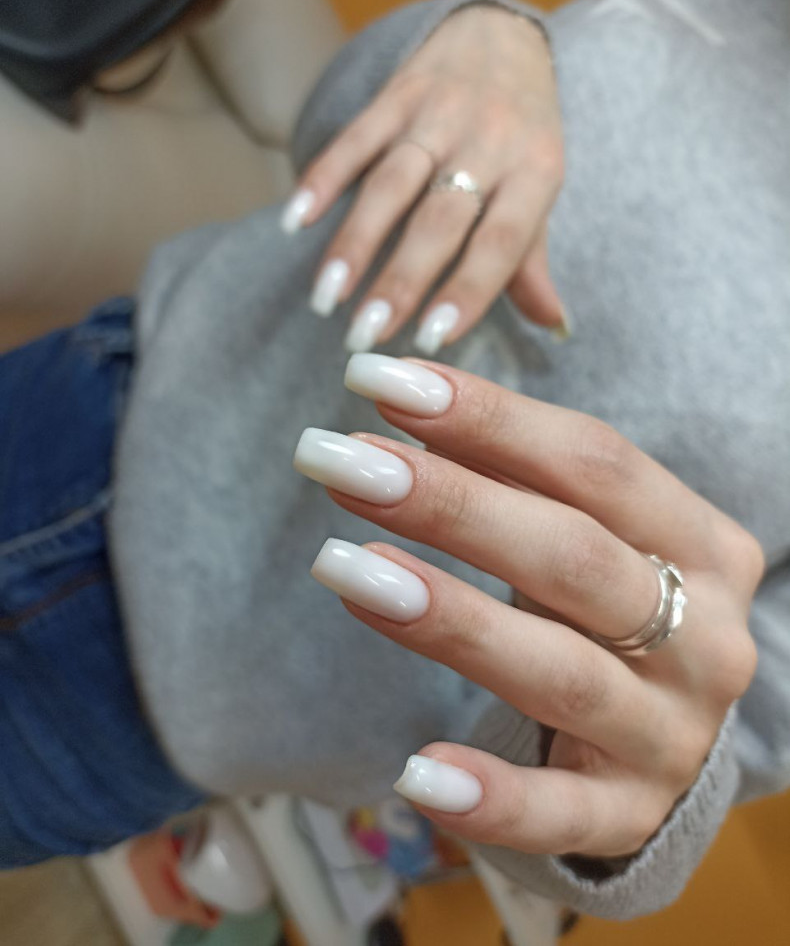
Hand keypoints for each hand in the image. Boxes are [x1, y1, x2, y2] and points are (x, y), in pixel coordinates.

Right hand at [282, 6, 565, 353]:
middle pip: (438, 220)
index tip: (433, 339)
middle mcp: (489, 140)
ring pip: (391, 184)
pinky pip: (355, 139)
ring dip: (355, 243)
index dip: (467, 290)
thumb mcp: (539, 189)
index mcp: (535, 172)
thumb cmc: (522, 133)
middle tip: (366, 336)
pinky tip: (294, 222)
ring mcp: (439, 114)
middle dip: (400, 281)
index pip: (502, 241)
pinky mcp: (396, 93)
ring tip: (326, 298)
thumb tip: (555, 326)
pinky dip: (321, 179)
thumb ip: (532, 260)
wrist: (502, 34)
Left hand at [294, 356, 762, 857]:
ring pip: (560, 672)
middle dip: (451, 503)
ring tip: (342, 568)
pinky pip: (562, 813)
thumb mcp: (591, 530)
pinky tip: (415, 774)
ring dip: (450, 618)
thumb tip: (408, 402)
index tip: (377, 381)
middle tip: (340, 461)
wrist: (676, 728)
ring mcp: (671, 733)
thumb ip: (516, 474)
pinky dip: (493, 798)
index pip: (597, 463)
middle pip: (573, 556)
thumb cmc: (612, 605)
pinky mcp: (630, 812)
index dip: (489, 418)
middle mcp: (705, 637)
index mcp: (702, 545)